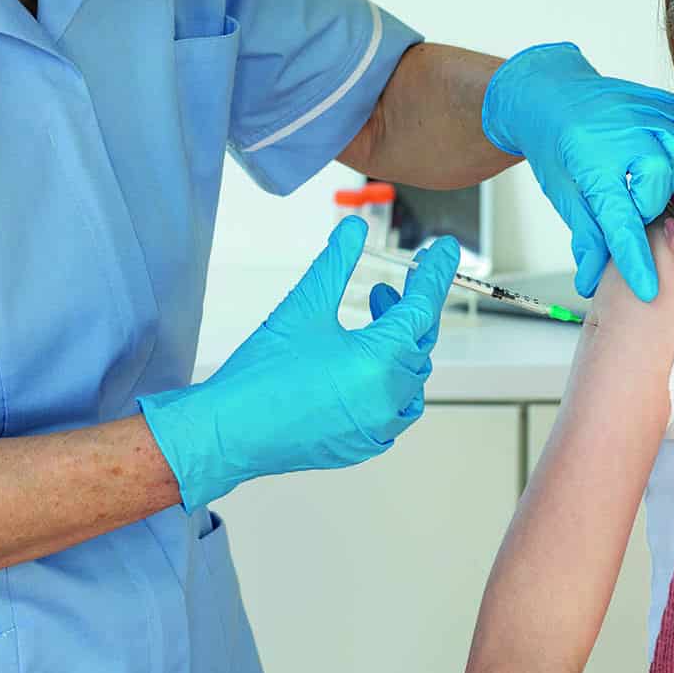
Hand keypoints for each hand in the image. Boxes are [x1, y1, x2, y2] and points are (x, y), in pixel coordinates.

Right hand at [139, 217, 459, 510]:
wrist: (226, 433)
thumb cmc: (260, 373)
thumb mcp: (303, 306)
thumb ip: (337, 262)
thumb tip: (356, 228)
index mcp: (379, 361)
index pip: (423, 307)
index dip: (436, 274)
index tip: (447, 250)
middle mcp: (388, 398)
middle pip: (419, 342)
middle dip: (407, 310)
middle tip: (386, 289)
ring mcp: (379, 426)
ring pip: (410, 377)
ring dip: (399, 346)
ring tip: (373, 321)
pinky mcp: (364, 444)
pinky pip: (395, 408)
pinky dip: (389, 381)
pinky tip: (364, 366)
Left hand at [481, 43, 673, 301]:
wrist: (550, 91)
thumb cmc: (553, 144)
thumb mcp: (562, 192)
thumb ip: (585, 235)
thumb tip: (590, 282)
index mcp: (594, 163)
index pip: (621, 224)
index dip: (635, 260)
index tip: (648, 290)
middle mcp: (626, 136)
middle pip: (657, 194)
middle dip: (643, 207)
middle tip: (624, 200)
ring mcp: (648, 114)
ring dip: (662, 178)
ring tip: (640, 176)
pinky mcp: (662, 102)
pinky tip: (658, 153)